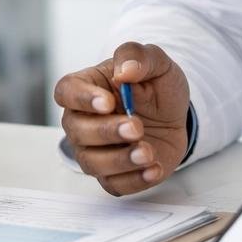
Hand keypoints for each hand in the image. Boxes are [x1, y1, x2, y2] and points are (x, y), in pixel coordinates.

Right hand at [54, 42, 189, 195]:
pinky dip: (134, 180)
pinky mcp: (112, 174)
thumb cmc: (155, 87)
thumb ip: (138, 57)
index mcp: (86, 88)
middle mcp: (82, 121)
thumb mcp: (156, 63)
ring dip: (120, 160)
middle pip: (77, 131)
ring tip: (148, 152)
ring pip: (92, 162)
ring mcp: (94, 150)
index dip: (82, 98)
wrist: (174, 116)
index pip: (67, 92)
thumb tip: (125, 71)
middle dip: (107, 131)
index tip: (107, 101)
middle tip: (136, 127)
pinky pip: (113, 184)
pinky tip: (154, 168)